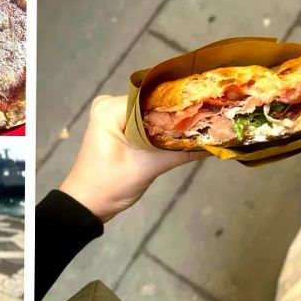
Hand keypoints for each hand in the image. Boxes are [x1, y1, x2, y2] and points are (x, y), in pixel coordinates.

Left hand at [60, 95, 209, 221]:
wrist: (87, 204)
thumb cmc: (109, 185)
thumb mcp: (147, 168)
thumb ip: (180, 152)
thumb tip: (214, 144)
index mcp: (110, 108)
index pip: (152, 97)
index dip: (179, 103)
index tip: (205, 107)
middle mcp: (109, 104)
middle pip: (152, 103)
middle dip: (177, 113)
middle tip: (209, 116)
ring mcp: (112, 114)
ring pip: (149, 112)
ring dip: (170, 121)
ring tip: (200, 123)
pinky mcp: (117, 126)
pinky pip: (143, 121)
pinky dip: (160, 128)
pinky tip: (182, 132)